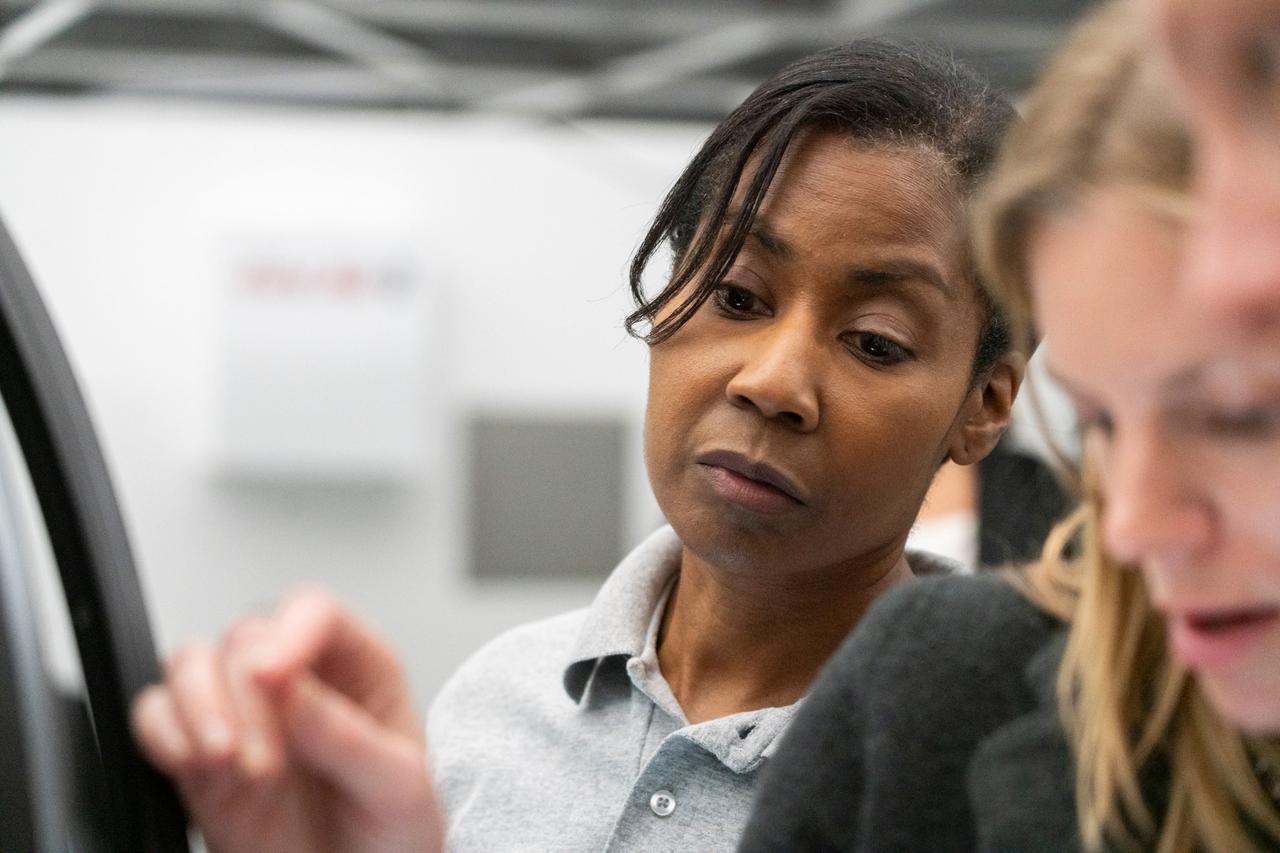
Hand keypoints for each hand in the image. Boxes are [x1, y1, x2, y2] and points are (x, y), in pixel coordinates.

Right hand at [131, 588, 443, 852]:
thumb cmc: (394, 831)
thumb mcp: (398, 788)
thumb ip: (349, 737)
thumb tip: (295, 689)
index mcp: (359, 668)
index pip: (314, 612)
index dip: (289, 632)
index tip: (276, 675)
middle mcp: (297, 679)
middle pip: (246, 637)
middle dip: (245, 696)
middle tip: (263, 762)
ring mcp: (245, 714)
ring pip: (192, 661)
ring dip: (197, 706)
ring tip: (223, 761)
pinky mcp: (200, 754)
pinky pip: (155, 713)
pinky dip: (161, 732)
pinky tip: (189, 764)